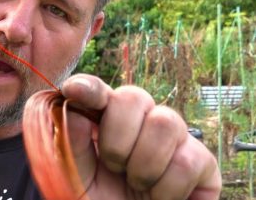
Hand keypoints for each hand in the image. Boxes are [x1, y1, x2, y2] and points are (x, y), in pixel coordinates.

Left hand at [62, 74, 220, 199]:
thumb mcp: (80, 176)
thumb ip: (74, 142)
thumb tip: (73, 105)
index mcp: (109, 120)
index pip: (99, 91)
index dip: (89, 87)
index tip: (73, 90)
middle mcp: (143, 120)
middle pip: (134, 96)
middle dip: (117, 138)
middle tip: (115, 167)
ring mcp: (175, 137)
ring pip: (165, 122)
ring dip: (143, 164)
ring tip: (136, 184)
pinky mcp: (202, 161)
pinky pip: (188, 160)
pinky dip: (168, 188)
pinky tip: (159, 197)